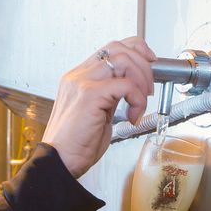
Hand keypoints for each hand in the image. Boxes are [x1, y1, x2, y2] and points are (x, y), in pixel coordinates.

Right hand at [42, 37, 155, 177]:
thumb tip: (132, 89)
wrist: (60, 162)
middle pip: (119, 48)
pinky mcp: (90, 95)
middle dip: (143, 65)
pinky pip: (126, 85)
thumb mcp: (97, 113)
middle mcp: (78, 75)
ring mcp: (82, 82)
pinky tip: (133, 116)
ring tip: (141, 102)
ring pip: (123, 60)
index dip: (135, 50)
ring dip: (142, 80)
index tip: (150, 63)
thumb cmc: (76, 145)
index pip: (111, 48)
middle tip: (149, 88)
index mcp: (79, 78)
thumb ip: (111, 96)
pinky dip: (137, 100)